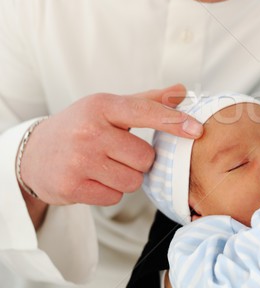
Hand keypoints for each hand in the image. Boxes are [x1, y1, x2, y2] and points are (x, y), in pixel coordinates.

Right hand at [18, 84, 202, 205]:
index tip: (197, 130)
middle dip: (139, 159)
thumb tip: (182, 91)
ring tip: (105, 166)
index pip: (146, 113)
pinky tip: (94, 178)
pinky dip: (110, 191)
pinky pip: (115, 197)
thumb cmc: (80, 127)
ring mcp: (79, 160)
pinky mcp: (72, 187)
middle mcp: (89, 131)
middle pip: (146, 157)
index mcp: (101, 106)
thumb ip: (148, 101)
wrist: (33, 154)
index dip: (175, 122)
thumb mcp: (109, 107)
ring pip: (133, 180)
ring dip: (126, 177)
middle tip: (118, 153)